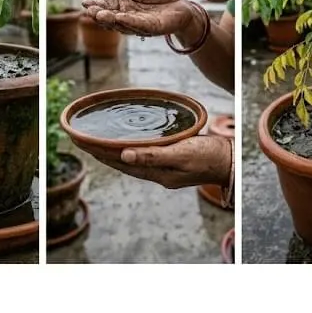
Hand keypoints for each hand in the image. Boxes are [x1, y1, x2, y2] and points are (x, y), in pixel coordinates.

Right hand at [81, 0, 198, 36]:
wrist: (182, 5)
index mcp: (123, 5)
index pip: (106, 5)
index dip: (95, 5)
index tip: (85, 2)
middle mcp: (128, 16)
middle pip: (110, 16)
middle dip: (99, 14)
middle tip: (89, 10)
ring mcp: (138, 24)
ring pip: (121, 23)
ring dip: (110, 19)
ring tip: (100, 14)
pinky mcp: (151, 28)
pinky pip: (138, 25)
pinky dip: (128, 21)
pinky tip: (119, 17)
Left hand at [81, 135, 231, 188]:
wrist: (230, 160)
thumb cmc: (208, 156)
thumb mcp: (181, 154)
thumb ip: (153, 156)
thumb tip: (124, 155)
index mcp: (156, 172)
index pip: (120, 162)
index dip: (100, 152)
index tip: (81, 142)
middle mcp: (157, 172)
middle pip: (122, 161)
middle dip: (101, 152)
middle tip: (81, 139)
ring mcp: (164, 167)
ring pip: (132, 159)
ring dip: (113, 151)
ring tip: (97, 143)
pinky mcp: (172, 160)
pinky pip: (144, 154)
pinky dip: (131, 148)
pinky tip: (129, 143)